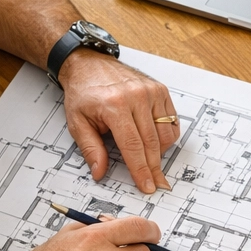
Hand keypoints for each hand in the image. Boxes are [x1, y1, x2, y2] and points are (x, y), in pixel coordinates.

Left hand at [58, 50, 179, 193]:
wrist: (90, 64)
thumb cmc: (84, 92)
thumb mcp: (78, 122)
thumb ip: (90, 149)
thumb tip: (100, 171)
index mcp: (115, 104)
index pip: (133, 145)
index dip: (141, 169)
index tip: (147, 185)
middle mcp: (136, 96)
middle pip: (152, 142)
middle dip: (154, 167)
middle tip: (157, 183)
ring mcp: (151, 91)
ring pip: (165, 133)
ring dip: (160, 152)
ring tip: (150, 159)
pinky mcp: (160, 90)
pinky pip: (172, 121)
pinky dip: (166, 135)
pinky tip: (155, 141)